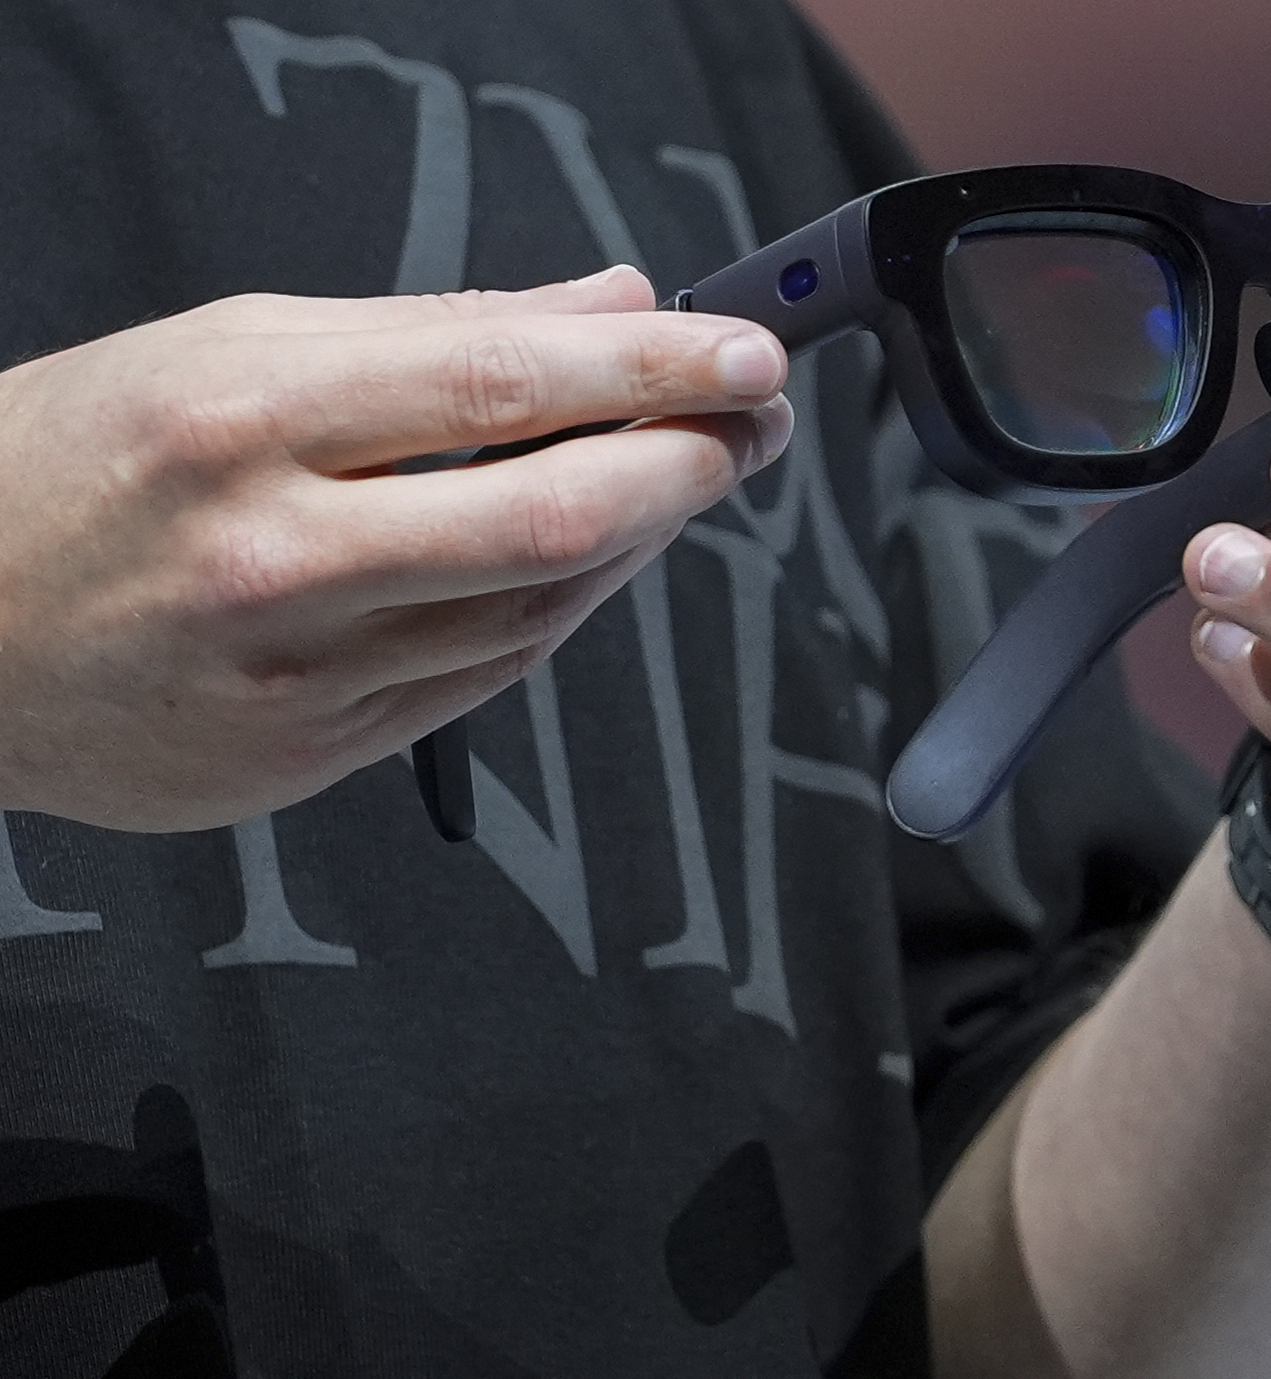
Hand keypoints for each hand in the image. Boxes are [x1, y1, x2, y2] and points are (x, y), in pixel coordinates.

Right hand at [0, 266, 789, 830]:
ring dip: (643, 537)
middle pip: (553, 518)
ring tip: (686, 470)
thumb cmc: (68, 469)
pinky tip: (599, 555)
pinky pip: (490, 676)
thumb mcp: (229, 345)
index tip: (743, 352)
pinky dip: (566, 608)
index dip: (653, 367)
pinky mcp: (313, 755)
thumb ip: (434, 327)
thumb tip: (603, 301)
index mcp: (244, 420)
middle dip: (688, 463)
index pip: (504, 383)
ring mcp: (299, 676)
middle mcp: (276, 557)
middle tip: (752, 421)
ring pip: (540, 610)